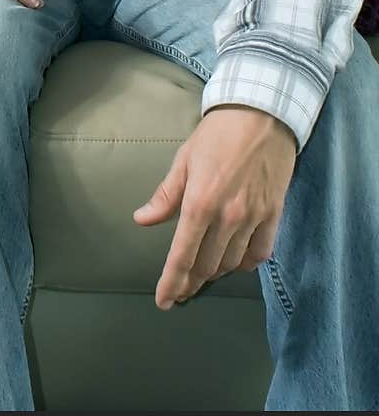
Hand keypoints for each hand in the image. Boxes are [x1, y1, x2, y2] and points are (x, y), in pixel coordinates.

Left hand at [133, 105, 295, 309]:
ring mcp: (253, 218)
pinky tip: (235, 260)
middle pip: (206, 265)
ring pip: (231, 263)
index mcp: (200, 203)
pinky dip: (245, 262)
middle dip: (190, 281)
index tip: (164, 301)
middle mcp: (227, 217)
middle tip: (180, 290)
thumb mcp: (184, 160)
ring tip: (203, 271)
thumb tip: (142, 220)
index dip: (171, 283)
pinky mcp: (274, 214)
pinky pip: (260, 253)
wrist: (261, 114)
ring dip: (215, 271)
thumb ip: (165, 196)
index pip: (182, 256)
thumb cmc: (217, 134)